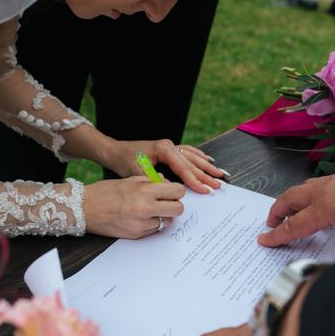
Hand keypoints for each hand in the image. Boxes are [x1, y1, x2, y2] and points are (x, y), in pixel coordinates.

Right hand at [83, 176, 184, 238]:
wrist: (85, 209)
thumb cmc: (106, 191)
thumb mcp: (130, 179)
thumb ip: (151, 182)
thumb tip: (167, 184)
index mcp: (145, 190)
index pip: (178, 191)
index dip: (177, 191)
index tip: (172, 192)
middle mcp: (146, 208)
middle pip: (178, 209)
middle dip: (174, 205)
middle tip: (166, 203)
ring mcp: (142, 224)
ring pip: (167, 222)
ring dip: (163, 216)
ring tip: (149, 210)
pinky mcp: (137, 235)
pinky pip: (154, 230)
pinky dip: (151, 224)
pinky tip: (139, 218)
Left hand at [108, 139, 226, 194]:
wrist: (115, 151)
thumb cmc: (124, 161)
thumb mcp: (137, 173)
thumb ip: (154, 180)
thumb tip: (170, 187)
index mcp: (163, 149)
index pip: (183, 167)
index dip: (194, 180)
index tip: (204, 190)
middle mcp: (169, 145)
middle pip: (191, 162)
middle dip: (205, 174)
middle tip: (218, 184)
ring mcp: (170, 146)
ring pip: (192, 156)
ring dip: (206, 166)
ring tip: (219, 173)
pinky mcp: (168, 149)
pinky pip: (188, 152)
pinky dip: (199, 156)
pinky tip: (208, 159)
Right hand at [258, 155, 334, 246]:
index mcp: (325, 209)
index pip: (294, 225)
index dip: (277, 236)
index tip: (263, 240)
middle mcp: (324, 192)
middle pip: (289, 199)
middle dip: (276, 212)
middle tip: (271, 224)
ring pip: (303, 189)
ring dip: (292, 201)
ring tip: (291, 214)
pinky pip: (317, 187)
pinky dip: (309, 197)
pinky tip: (321, 207)